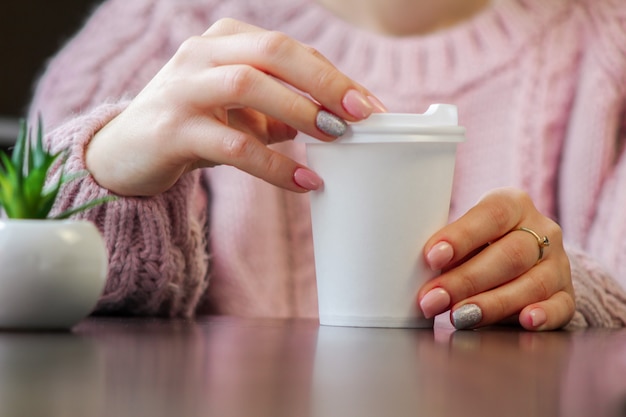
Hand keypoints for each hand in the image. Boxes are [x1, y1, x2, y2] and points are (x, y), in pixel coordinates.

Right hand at [86, 18, 383, 195]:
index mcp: (225, 41)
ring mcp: (182, 88)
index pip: (289, 49)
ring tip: (336, 140)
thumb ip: (284, 111)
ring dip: (299, 111)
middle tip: (362, 115)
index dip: (334, 75)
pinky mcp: (171, 129)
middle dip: (324, 82)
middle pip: (273, 53)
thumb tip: (339, 123)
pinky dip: (273, 163)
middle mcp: (201, 53)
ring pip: (248, 84)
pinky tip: (303, 181)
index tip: (370, 106)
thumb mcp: (243, 113)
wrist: (127, 153)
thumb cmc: (194, 125)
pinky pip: (231, 143)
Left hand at [417, 187, 574, 330]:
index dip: (461, 236)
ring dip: (491, 304)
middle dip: (465, 281)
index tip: (431, 257)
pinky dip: (544, 315)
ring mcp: (558, 263)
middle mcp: (542, 230)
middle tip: (433, 299)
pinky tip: (525, 321)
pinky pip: (561, 306)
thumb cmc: (478, 244)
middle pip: (509, 256)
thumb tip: (413, 271)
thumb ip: (448, 248)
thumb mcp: (465, 234)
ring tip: (459, 317)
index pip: (490, 216)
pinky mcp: (567, 294)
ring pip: (531, 284)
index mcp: (512, 204)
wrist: (523, 258)